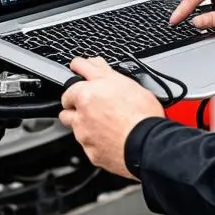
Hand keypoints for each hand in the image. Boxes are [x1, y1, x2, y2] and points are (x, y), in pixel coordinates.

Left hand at [59, 57, 164, 178]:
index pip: (76, 70)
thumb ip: (105, 72)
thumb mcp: (128, 83)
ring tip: (103, 122)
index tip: (79, 70)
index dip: (78, 69)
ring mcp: (84, 133)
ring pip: (74, 125)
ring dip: (83, 122)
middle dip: (75, 101)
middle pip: (67, 102)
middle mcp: (82, 112)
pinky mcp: (90, 151)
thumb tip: (96, 63)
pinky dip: (95, 141)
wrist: (147, 144)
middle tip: (91, 102)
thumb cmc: (142, 115)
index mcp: (88, 92)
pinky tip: (109, 138)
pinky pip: (86, 144)